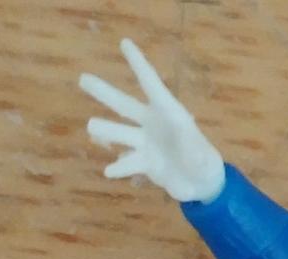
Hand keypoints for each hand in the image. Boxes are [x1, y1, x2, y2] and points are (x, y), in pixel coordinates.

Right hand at [80, 38, 224, 203]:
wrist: (203, 186)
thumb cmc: (205, 162)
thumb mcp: (201, 152)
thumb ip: (191, 143)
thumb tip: (185, 131)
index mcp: (168, 112)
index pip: (150, 84)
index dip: (138, 63)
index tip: (125, 42)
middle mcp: (152, 124)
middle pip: (123, 105)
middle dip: (103, 92)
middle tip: (82, 79)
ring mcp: (146, 144)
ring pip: (119, 133)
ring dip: (105, 131)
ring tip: (92, 129)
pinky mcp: (144, 164)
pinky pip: (127, 164)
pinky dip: (119, 168)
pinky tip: (109, 172)